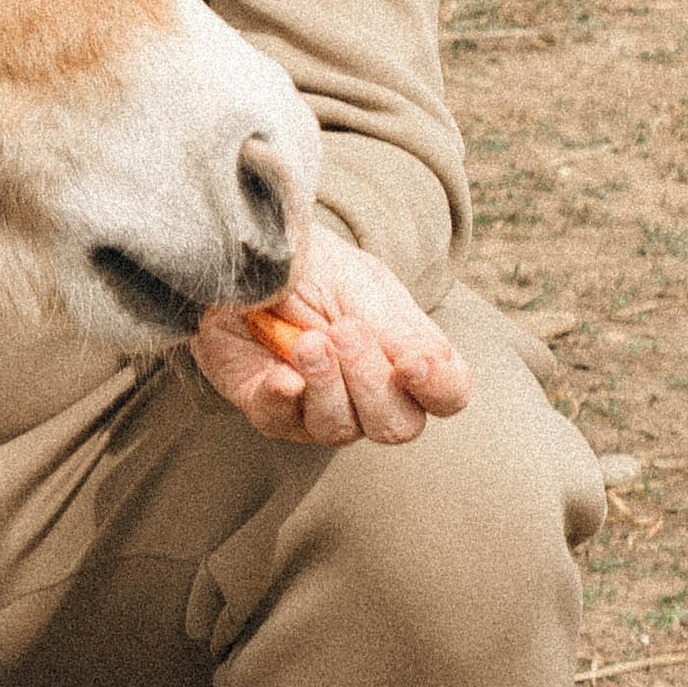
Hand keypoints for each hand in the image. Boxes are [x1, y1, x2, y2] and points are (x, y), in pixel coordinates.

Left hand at [192, 222, 471, 446]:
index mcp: (406, 355)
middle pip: (398, 425)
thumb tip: (426, 366)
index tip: (412, 364)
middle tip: (345, 332)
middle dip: (372, 381)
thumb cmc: (309, 268)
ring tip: (306, 342)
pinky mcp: (270, 409)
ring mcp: (319, 407)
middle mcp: (369, 393)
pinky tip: (280, 373)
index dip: (438, 387)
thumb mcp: (360, 283)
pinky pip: (282, 422)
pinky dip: (283, 397)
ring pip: (341, 430)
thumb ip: (397, 328)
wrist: (240, 256)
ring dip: (325, 385)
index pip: (447, 394)